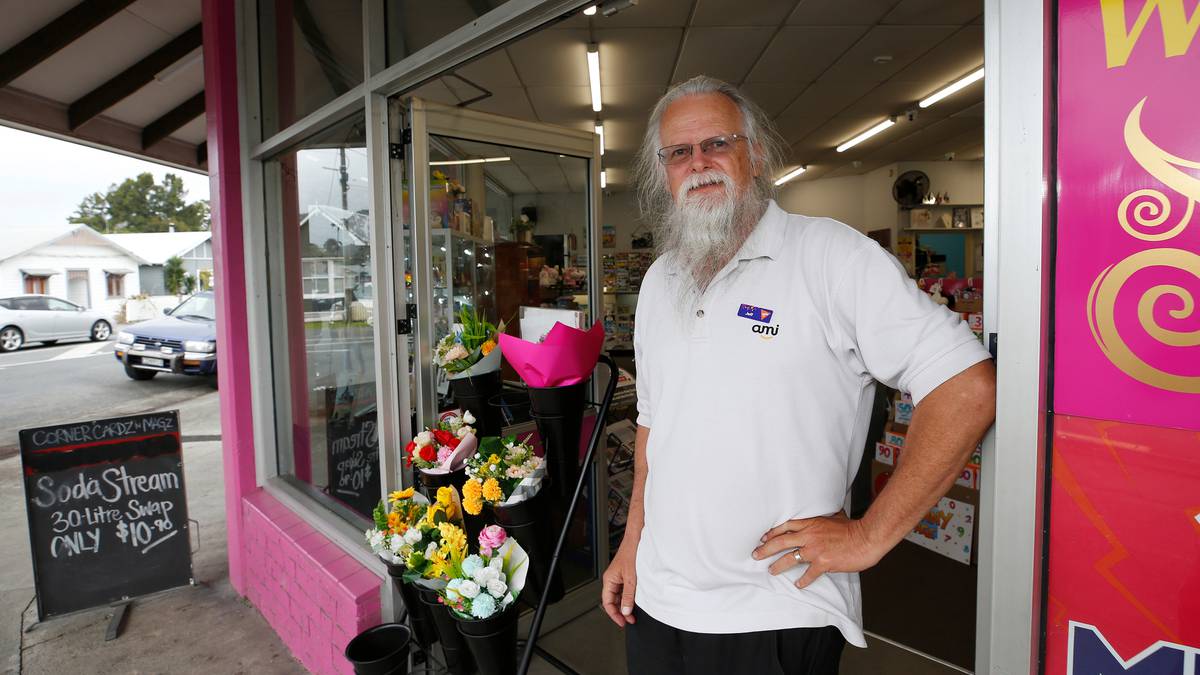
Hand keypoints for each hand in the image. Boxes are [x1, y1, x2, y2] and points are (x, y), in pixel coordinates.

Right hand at [601, 537, 638, 626]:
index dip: (614, 614)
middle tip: (630, 619)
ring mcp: (619, 577)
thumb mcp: (631, 579)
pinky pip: (625, 589)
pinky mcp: (626, 574)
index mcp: (609, 580)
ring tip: (634, 612)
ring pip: (620, 596)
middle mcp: (612, 579)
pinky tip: (636, 600)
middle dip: (621, 611)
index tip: (622, 622)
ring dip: (626, 604)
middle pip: (613, 601)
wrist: (638, 538)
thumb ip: (628, 596)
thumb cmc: (631, 552)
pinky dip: (630, 597)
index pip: (607, 603)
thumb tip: (626, 611)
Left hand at [751, 513, 883, 588]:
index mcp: (812, 523)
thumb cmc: (853, 528)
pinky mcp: (823, 562)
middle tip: (756, 554)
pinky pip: (808, 574)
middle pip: (781, 542)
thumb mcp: (835, 517)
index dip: (772, 533)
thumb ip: (825, 517)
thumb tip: (825, 513)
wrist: (866, 538)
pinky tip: (798, 584)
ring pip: (790, 558)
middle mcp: (810, 536)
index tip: (764, 538)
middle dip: (766, 549)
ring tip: (771, 570)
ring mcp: (815, 550)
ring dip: (778, 565)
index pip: (786, 526)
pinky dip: (803, 580)